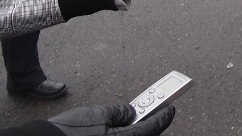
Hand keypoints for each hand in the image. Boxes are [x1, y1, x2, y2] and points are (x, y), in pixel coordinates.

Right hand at [42, 104, 173, 134]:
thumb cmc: (69, 131)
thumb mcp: (98, 114)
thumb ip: (120, 112)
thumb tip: (130, 113)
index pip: (153, 128)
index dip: (164, 116)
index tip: (171, 108)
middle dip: (151, 124)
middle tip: (156, 109)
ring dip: (136, 130)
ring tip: (136, 116)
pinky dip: (123, 134)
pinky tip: (120, 127)